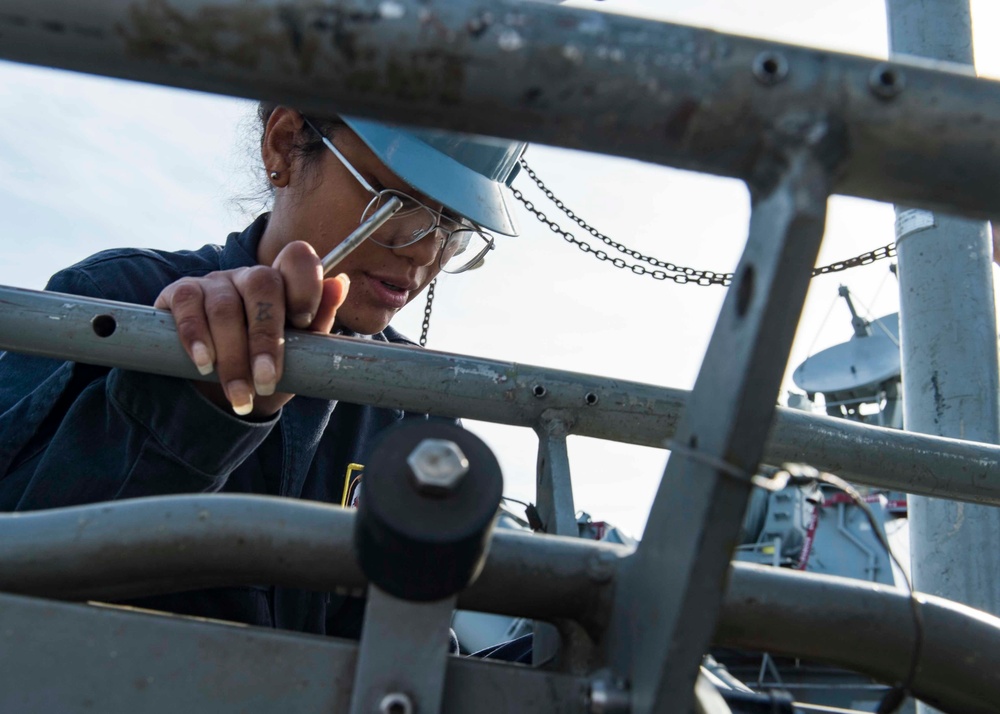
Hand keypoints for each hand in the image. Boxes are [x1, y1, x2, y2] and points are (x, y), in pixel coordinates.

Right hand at [154, 241, 349, 416]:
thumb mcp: (298, 352)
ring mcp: (213, 282)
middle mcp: (248, 276)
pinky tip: (204, 363)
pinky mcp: (179, 294)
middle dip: (266, 339)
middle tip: (267, 383)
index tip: (304, 323)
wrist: (220, 387)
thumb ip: (319, 321)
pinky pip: (187, 306)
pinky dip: (195, 337)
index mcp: (283, 283)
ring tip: (239, 394)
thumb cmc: (266, 365)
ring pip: (224, 307)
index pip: (297, 259)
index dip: (304, 284)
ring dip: (232, 357)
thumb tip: (339, 284)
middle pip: (261, 285)